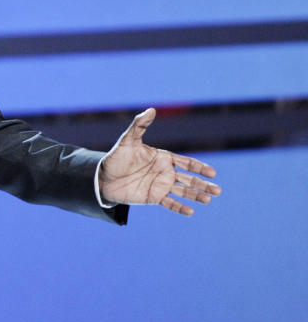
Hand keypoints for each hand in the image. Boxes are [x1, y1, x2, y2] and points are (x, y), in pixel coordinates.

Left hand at [100, 108, 220, 215]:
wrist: (103, 177)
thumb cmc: (117, 157)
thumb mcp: (127, 141)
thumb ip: (139, 126)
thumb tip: (151, 110)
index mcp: (163, 158)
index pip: (186, 163)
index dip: (199, 167)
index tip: (212, 173)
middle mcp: (165, 172)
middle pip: (189, 179)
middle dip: (203, 184)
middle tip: (218, 190)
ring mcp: (160, 185)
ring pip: (183, 191)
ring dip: (196, 195)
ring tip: (208, 199)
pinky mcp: (153, 197)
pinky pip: (170, 203)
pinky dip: (179, 207)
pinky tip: (190, 212)